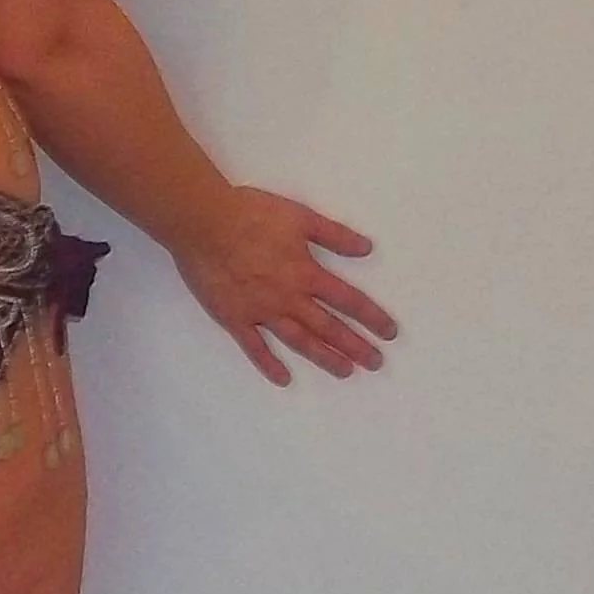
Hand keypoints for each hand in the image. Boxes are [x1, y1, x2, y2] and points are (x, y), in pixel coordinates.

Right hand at [174, 183, 394, 385]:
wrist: (204, 223)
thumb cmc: (252, 214)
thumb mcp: (301, 217)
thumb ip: (334, 235)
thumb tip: (368, 249)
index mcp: (307, 273)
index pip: (348, 300)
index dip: (372, 317)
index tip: (389, 332)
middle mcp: (289, 298)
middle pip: (329, 327)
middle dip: (355, 346)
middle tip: (375, 363)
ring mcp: (261, 312)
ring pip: (299, 341)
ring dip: (324, 357)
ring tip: (345, 372)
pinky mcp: (234, 318)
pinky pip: (254, 347)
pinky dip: (269, 364)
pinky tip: (283, 378)